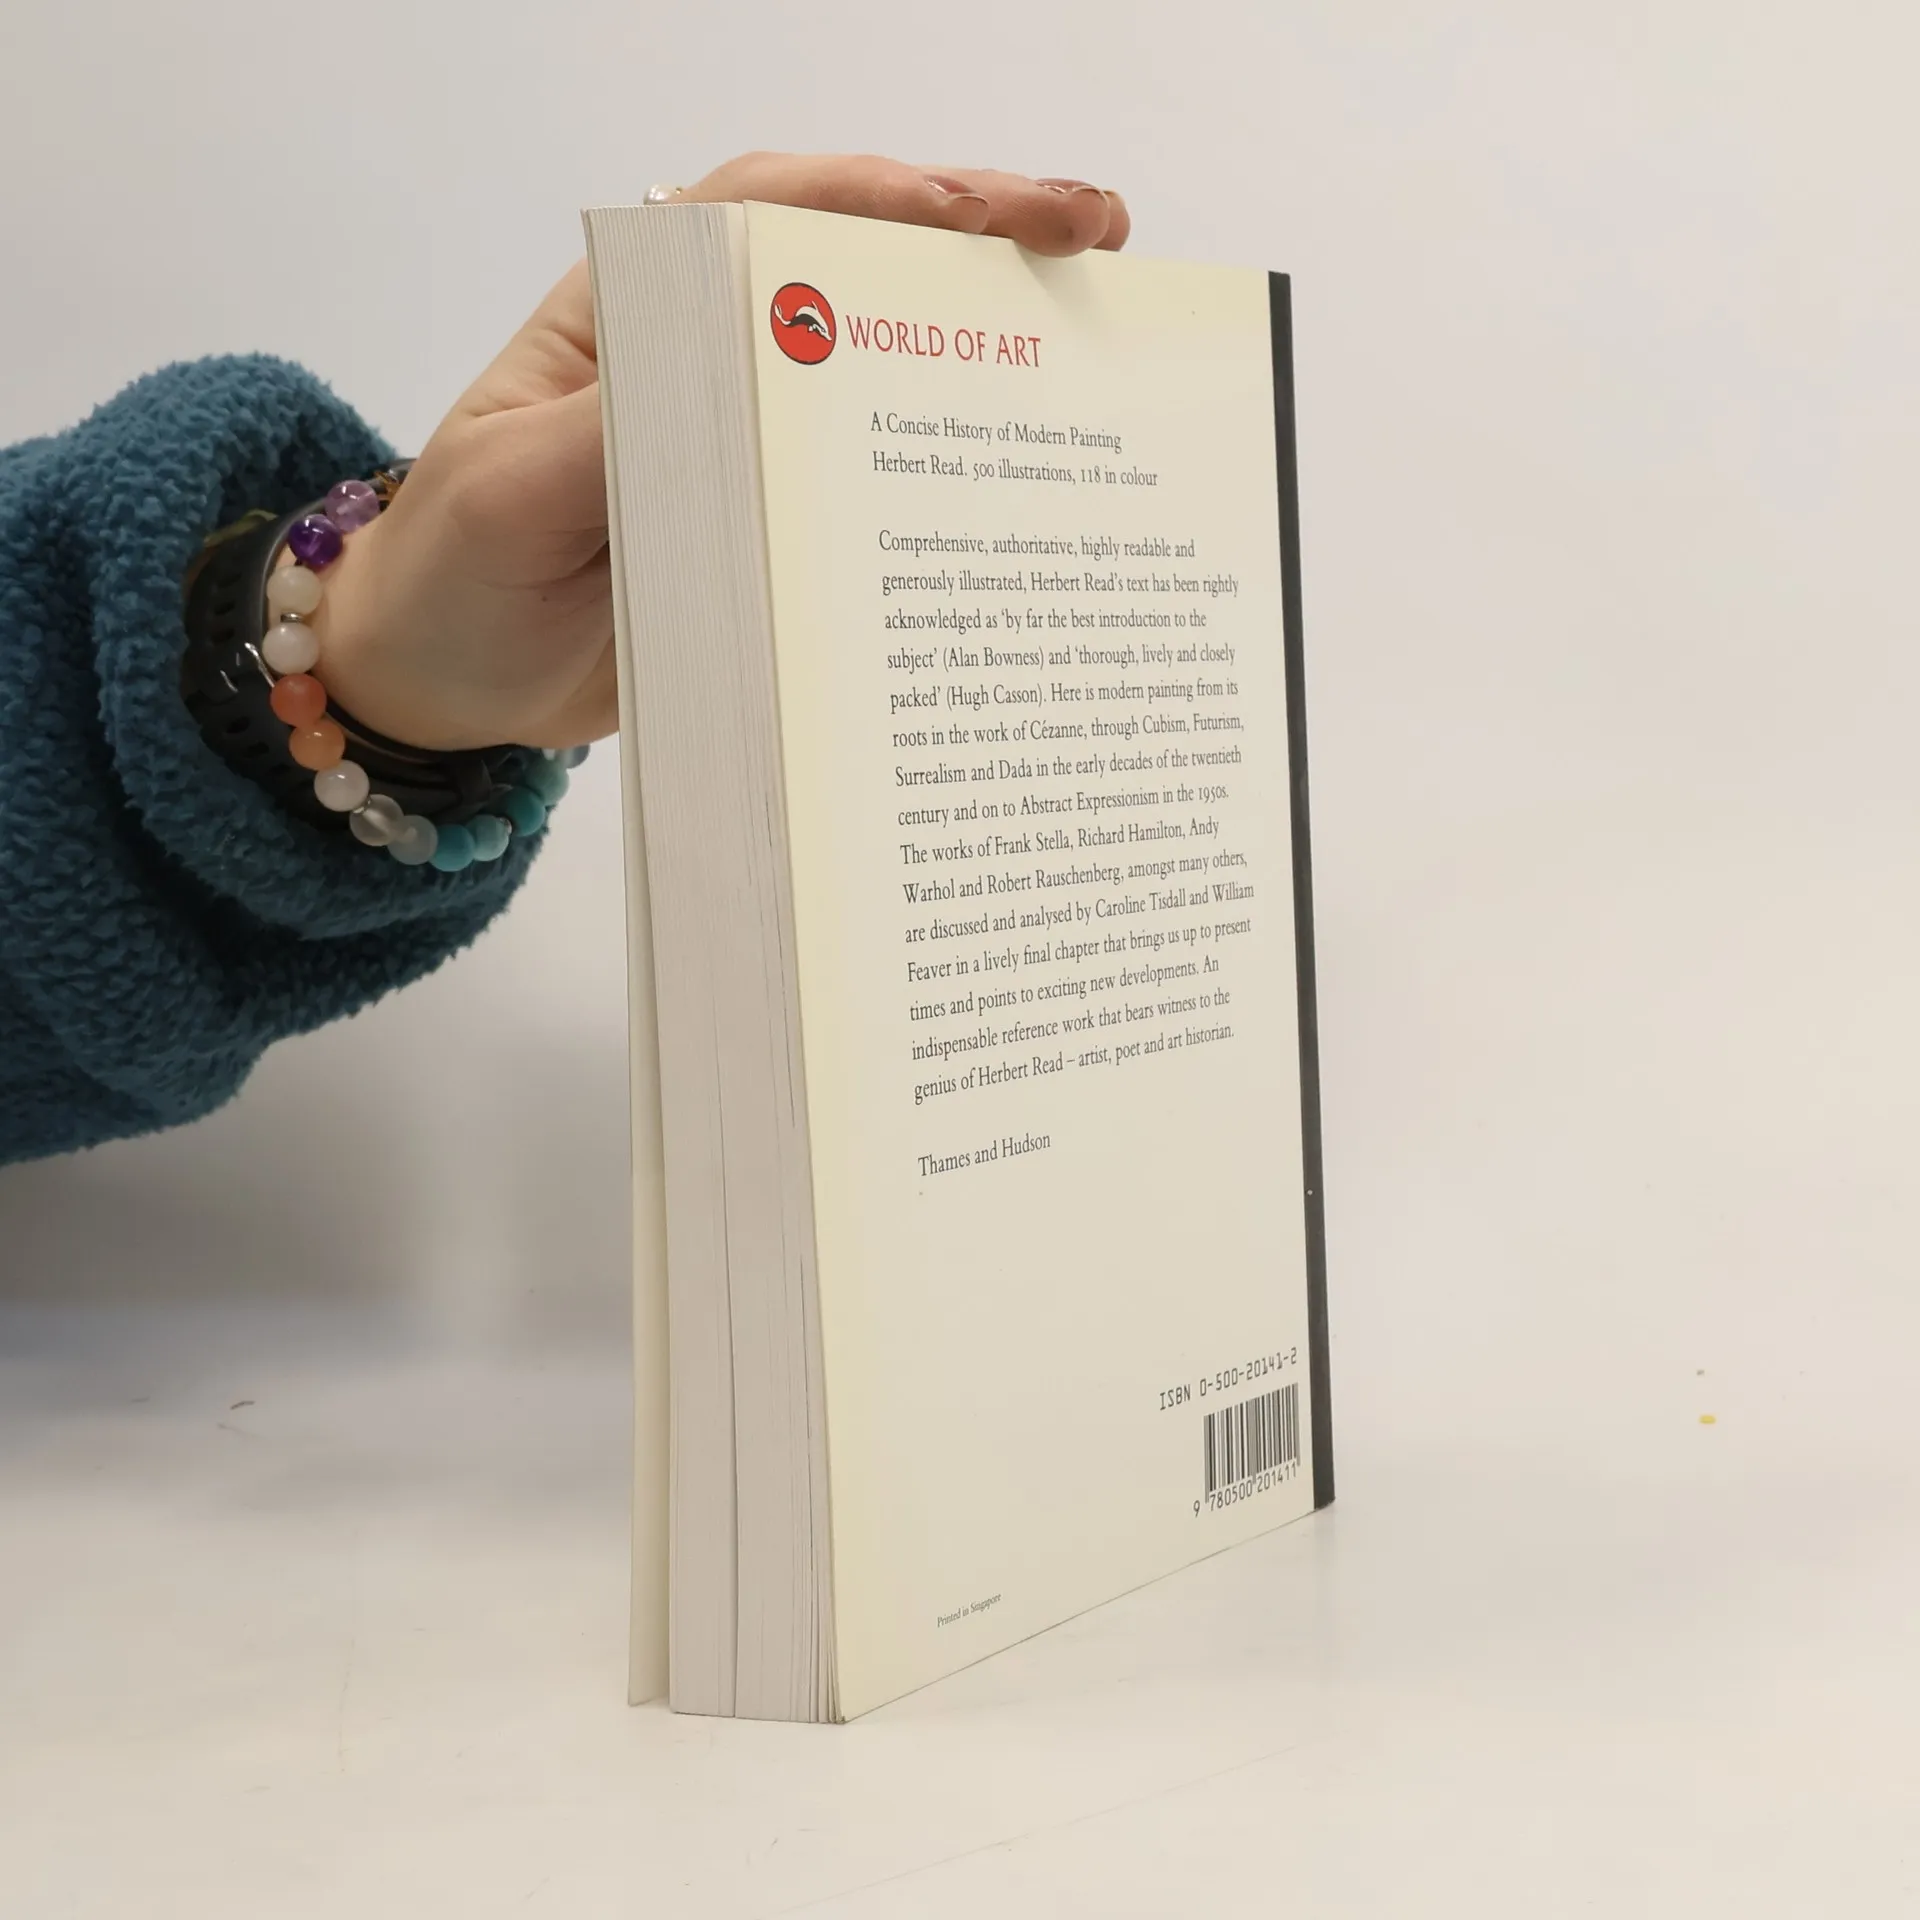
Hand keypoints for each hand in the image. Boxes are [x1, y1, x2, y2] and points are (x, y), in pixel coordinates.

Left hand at [317, 154, 1130, 751]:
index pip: (766, 217)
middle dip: (979, 242)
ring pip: (879, 368)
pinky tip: (1025, 474)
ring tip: (1097, 333)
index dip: (883, 201)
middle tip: (1099, 241)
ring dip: (986, 346)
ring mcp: (744, 444)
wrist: (437, 682)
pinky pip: (868, 485)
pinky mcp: (768, 526)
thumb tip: (740, 394)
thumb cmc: (450, 573)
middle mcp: (702, 362)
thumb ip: (613, 440)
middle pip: (853, 271)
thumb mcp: (511, 494)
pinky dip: (946, 473)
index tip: (989, 215)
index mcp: (633, 319)